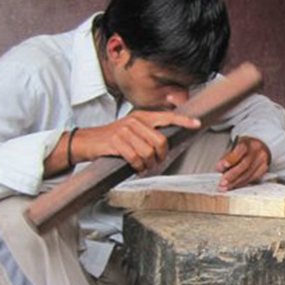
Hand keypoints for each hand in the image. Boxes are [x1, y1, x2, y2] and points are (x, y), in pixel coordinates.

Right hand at [72, 111, 200, 172]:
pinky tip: (135, 167)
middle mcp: (134, 121)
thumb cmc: (113, 138)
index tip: (197, 124)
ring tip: (144, 166)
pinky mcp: (115, 142)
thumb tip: (166, 143)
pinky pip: (135, 158)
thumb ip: (149, 132)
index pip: (167, 117)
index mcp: (141, 116)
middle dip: (161, 156)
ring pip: (148, 152)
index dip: (183, 121)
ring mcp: (124, 131)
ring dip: (148, 164)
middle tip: (156, 162)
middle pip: (160, 141)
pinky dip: (138, 166)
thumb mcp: (132, 130)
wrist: (87, 141)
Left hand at [216, 136, 271, 190]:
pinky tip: (234, 186)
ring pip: (248, 174)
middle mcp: (257, 151)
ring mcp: (262, 161)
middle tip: (222, 182)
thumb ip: (227, 157)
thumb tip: (220, 169)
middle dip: (232, 175)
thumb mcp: (234, 147)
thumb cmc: (243, 148)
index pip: (240, 150)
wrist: (259, 147)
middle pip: (245, 165)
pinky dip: (241, 183)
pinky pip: (252, 178)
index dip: (231, 159)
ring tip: (225, 187)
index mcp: (248, 143)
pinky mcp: (263, 170)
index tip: (221, 166)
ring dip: (235, 182)